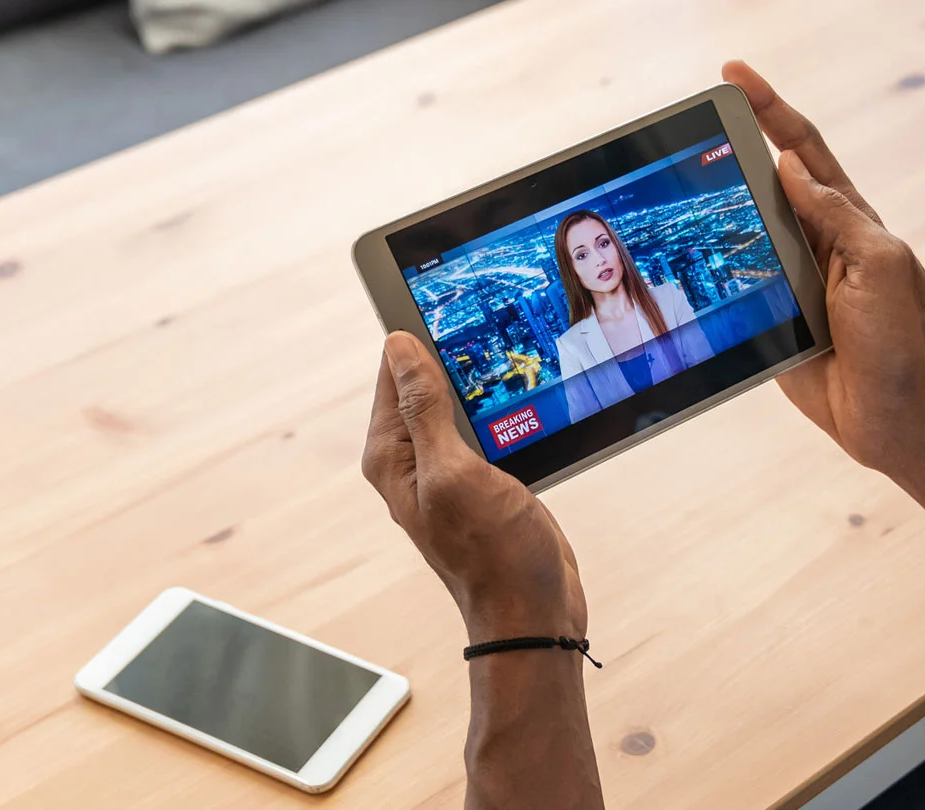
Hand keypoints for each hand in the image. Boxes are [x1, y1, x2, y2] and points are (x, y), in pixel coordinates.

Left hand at [362, 332, 586, 640]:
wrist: (533, 611)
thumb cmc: (491, 553)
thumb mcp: (454, 472)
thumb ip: (425, 408)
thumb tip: (399, 345)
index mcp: (391, 456)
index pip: (393, 372)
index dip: (417, 337)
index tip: (453, 304)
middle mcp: (413, 461)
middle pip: (426, 384)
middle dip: (454, 355)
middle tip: (492, 326)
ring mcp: (449, 472)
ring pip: (460, 404)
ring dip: (484, 383)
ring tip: (515, 355)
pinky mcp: (482, 481)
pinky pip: (486, 429)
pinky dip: (504, 410)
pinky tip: (527, 399)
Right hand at [722, 61, 924, 469]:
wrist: (888, 414)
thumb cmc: (898, 340)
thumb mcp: (878, 264)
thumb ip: (835, 214)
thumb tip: (789, 165)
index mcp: (850, 218)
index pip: (803, 148)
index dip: (770, 108)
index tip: (733, 74)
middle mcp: (819, 239)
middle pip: (765, 177)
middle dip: (732, 140)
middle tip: (696, 113)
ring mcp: (793, 275)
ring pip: (743, 224)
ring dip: (715, 199)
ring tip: (678, 173)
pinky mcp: (772, 312)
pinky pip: (735, 276)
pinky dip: (710, 259)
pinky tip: (682, 247)